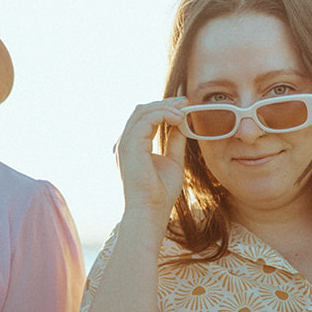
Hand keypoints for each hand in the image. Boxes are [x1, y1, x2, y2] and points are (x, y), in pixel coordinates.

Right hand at [116, 98, 187, 225]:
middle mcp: (126, 142)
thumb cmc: (160, 193)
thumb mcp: (173, 161)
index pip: (145, 118)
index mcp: (133, 146)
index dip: (164, 108)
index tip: (184, 106)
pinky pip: (146, 119)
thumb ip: (175, 142)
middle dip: (165, 103)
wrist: (152, 210)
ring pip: (143, 111)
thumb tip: (182, 125)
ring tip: (184, 110)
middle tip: (186, 102)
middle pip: (142, 110)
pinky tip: (178, 119)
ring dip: (165, 107)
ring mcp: (125, 143)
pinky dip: (163, 114)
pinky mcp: (130, 145)